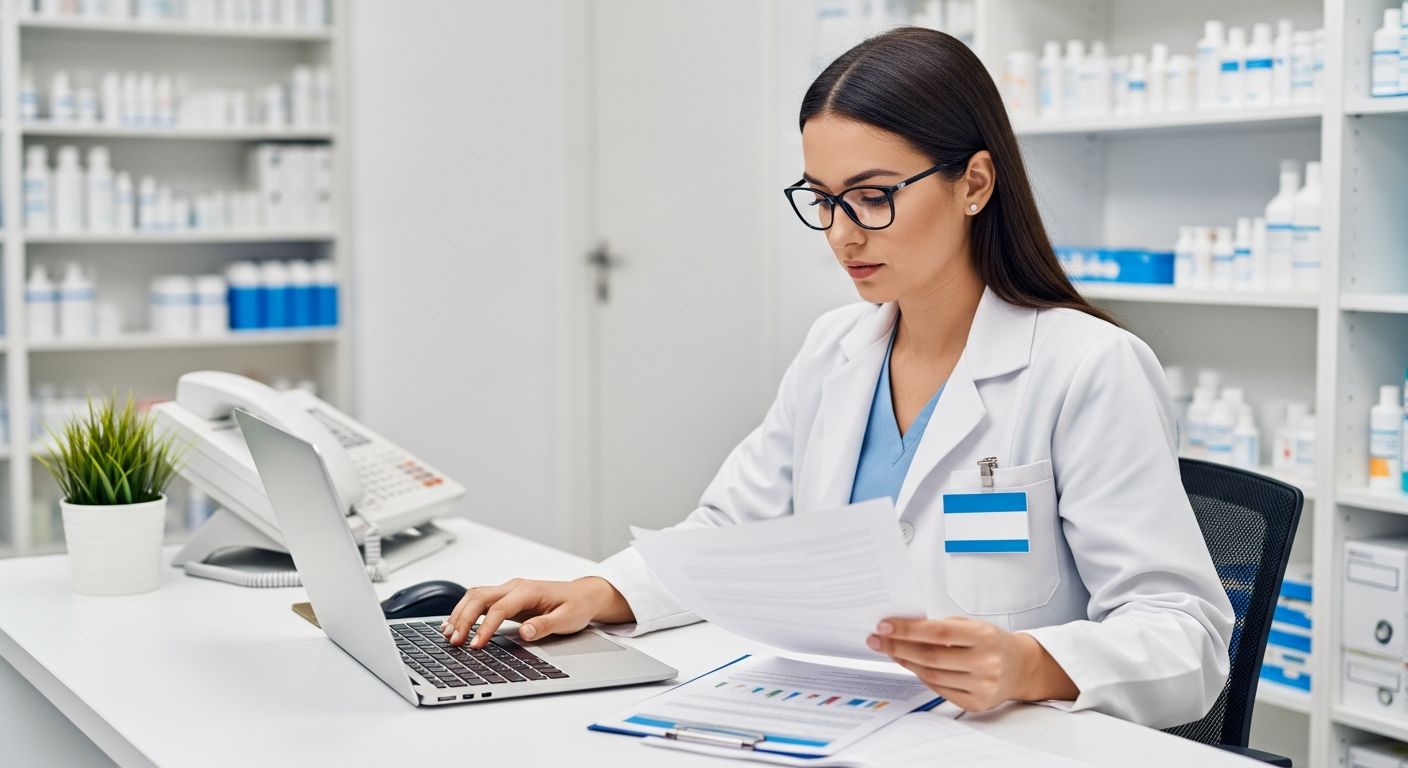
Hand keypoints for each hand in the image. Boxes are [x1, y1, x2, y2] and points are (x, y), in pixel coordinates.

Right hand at [439, 576, 632, 648]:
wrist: (583, 595)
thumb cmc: (576, 606)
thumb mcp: (568, 619)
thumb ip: (545, 625)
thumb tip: (525, 632)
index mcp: (528, 591)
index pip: (499, 609)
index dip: (485, 628)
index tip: (475, 645)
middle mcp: (514, 587)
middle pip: (479, 597)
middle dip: (463, 619)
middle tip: (454, 641)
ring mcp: (508, 590)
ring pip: (475, 596)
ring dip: (460, 614)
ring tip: (448, 634)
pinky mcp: (506, 597)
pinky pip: (480, 600)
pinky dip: (464, 611)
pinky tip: (455, 624)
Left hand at [866, 616, 1075, 711]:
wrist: (1021, 667)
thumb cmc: (992, 641)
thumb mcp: (974, 625)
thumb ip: (943, 626)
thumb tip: (903, 628)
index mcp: (984, 636)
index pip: (937, 632)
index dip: (907, 629)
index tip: (884, 626)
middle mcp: (986, 662)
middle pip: (930, 656)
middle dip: (898, 647)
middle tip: (877, 640)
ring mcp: (982, 686)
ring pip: (931, 675)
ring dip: (906, 662)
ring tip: (892, 651)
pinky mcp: (977, 703)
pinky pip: (939, 690)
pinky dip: (922, 677)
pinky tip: (911, 666)